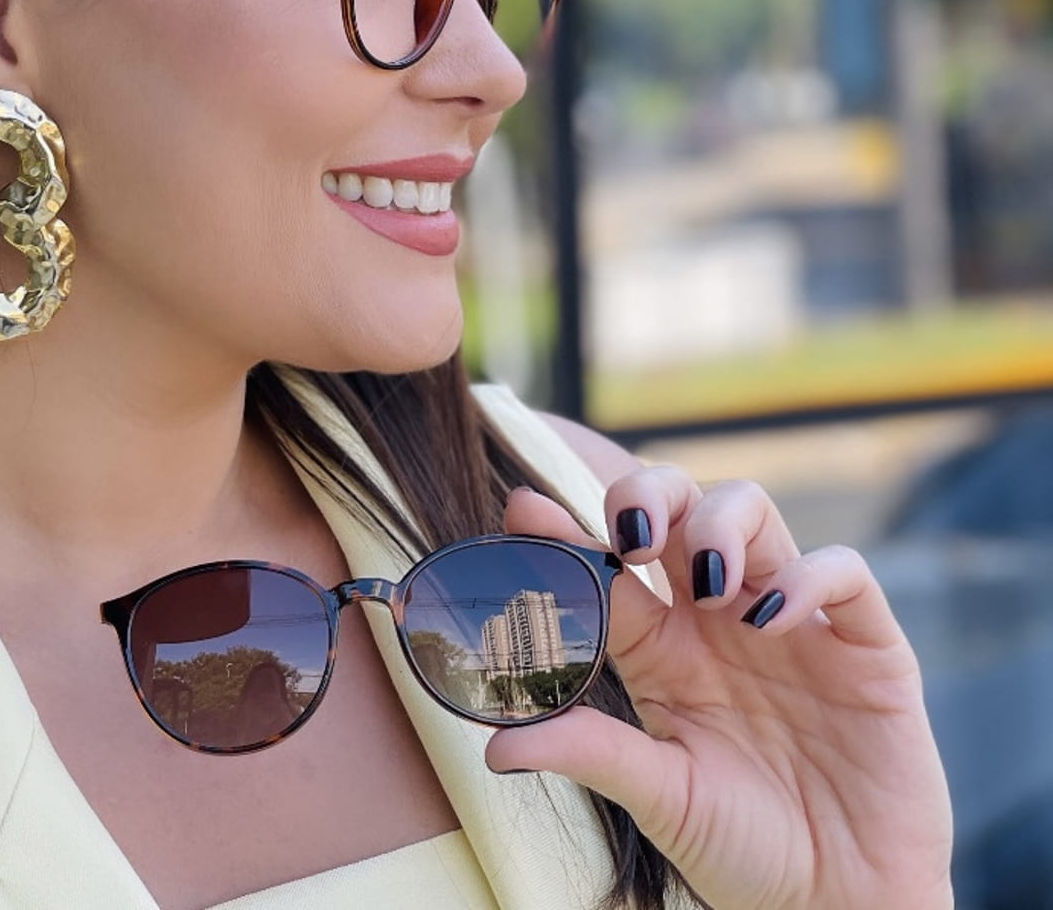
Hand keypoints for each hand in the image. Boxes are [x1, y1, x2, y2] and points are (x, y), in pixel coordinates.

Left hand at [487, 471, 953, 909]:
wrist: (842, 908)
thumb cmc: (744, 851)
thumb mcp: (660, 798)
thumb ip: (591, 753)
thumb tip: (497, 746)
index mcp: (661, 647)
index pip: (606, 563)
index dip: (566, 527)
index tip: (525, 509)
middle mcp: (719, 617)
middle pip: (678, 508)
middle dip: (650, 494)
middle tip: (632, 535)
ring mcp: (791, 622)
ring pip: (752, 512)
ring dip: (720, 523)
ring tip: (706, 581)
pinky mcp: (865, 646)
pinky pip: (844, 573)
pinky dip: (806, 576)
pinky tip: (772, 617)